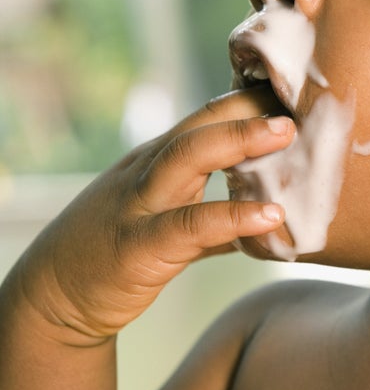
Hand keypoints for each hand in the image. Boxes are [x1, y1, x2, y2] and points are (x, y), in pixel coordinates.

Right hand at [9, 89, 294, 340]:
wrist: (54, 297)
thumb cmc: (116, 255)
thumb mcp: (167, 223)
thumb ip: (218, 221)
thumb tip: (271, 222)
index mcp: (156, 162)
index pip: (205, 118)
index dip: (248, 102)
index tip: (294, 92)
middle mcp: (147, 173)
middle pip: (198, 126)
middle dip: (246, 108)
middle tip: (296, 102)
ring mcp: (140, 205)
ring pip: (187, 158)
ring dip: (238, 141)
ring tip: (285, 136)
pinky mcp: (140, 246)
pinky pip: (191, 225)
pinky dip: (233, 218)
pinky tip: (271, 217)